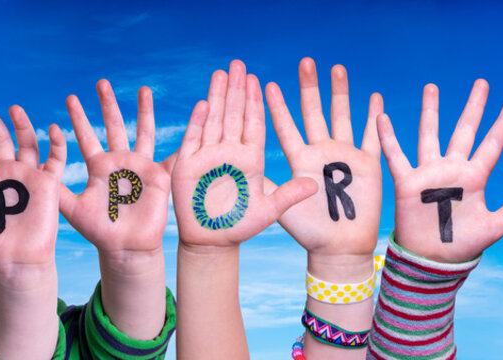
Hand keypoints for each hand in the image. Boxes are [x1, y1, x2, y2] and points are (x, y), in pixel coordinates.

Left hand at [0, 104, 66, 270]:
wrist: (15, 260)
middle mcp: (6, 172)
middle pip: (0, 139)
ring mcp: (28, 175)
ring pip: (27, 143)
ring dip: (22, 125)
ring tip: (14, 109)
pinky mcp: (48, 183)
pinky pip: (56, 159)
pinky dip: (57, 144)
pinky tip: (54, 129)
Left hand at [59, 80, 172, 255]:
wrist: (126, 247)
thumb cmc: (99, 230)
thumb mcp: (73, 209)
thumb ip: (58, 189)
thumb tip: (39, 168)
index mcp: (99, 167)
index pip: (87, 136)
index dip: (79, 118)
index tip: (70, 97)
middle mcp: (120, 162)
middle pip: (114, 126)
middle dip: (107, 104)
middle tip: (101, 82)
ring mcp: (140, 167)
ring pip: (143, 131)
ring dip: (144, 110)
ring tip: (144, 89)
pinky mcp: (159, 176)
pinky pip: (173, 156)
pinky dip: (182, 141)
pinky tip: (189, 123)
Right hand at [171, 60, 316, 249]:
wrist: (211, 242)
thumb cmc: (240, 227)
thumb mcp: (269, 210)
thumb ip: (289, 195)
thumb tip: (314, 184)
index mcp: (249, 159)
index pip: (253, 124)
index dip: (255, 102)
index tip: (258, 80)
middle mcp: (228, 153)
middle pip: (233, 115)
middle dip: (236, 90)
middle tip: (238, 64)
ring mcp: (207, 157)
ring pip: (213, 120)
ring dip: (217, 97)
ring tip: (221, 73)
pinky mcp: (188, 165)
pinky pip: (194, 139)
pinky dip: (198, 122)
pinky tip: (203, 103)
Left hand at [265, 58, 382, 259]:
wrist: (338, 248)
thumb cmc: (308, 232)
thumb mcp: (281, 208)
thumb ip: (267, 187)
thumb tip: (239, 171)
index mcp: (300, 160)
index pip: (285, 127)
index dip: (277, 107)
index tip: (265, 84)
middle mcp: (321, 153)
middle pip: (315, 112)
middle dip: (310, 87)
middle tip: (305, 62)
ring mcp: (345, 156)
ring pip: (343, 116)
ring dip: (341, 93)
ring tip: (336, 68)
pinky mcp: (368, 165)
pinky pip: (374, 138)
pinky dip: (375, 119)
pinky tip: (375, 98)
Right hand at [377, 80, 502, 262]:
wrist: (431, 260)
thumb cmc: (463, 246)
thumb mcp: (493, 228)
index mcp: (475, 178)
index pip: (491, 145)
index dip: (502, 124)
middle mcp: (453, 170)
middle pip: (464, 131)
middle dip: (473, 107)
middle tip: (482, 83)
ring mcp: (429, 174)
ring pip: (430, 135)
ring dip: (430, 111)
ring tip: (431, 87)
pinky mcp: (407, 183)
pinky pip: (396, 156)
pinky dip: (388, 137)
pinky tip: (382, 117)